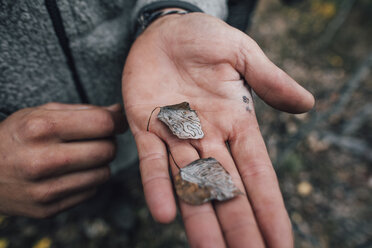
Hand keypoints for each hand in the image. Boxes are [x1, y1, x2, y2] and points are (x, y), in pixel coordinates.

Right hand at [0, 103, 125, 217]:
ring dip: (100, 163)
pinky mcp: (48, 208)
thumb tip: (118, 112)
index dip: (116, 121)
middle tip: (97, 139)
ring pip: (103, 173)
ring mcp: (45, 189)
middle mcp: (43, 160)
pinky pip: (91, 191)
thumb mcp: (40, 113)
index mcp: (40, 128)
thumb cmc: (16, 136)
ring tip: (83, 156)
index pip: (102, 123)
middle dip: (108, 142)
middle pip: (107, 150)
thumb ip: (82, 110)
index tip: (116, 121)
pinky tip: (72, 172)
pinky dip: (88, 180)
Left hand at [122, 13, 313, 246]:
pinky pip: (152, 163)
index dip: (269, 208)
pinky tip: (165, 215)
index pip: (257, 173)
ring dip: (200, 220)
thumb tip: (308, 103)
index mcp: (236, 123)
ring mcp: (176, 136)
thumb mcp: (243, 54)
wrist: (165, 30)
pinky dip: (157, 187)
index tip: (280, 243)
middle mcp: (208, 137)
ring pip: (190, 185)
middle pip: (226, 189)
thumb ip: (270, 80)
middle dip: (238, 226)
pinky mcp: (146, 128)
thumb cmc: (206, 39)